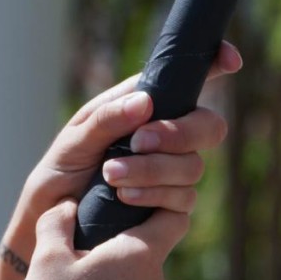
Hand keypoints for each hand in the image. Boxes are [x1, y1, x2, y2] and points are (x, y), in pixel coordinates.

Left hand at [1, 47, 241, 262]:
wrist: (50, 217)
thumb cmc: (61, 170)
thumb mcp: (74, 139)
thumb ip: (107, 119)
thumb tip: (146, 102)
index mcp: (145, 107)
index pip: (188, 81)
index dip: (215, 65)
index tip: (230, 61)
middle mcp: (167, 137)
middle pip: (208, 126)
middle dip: (177, 133)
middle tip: (138, 141)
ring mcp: (172, 172)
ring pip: (194, 166)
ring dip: (152, 169)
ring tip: (111, 175)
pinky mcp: (170, 205)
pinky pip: (183, 198)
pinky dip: (153, 195)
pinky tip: (124, 197)